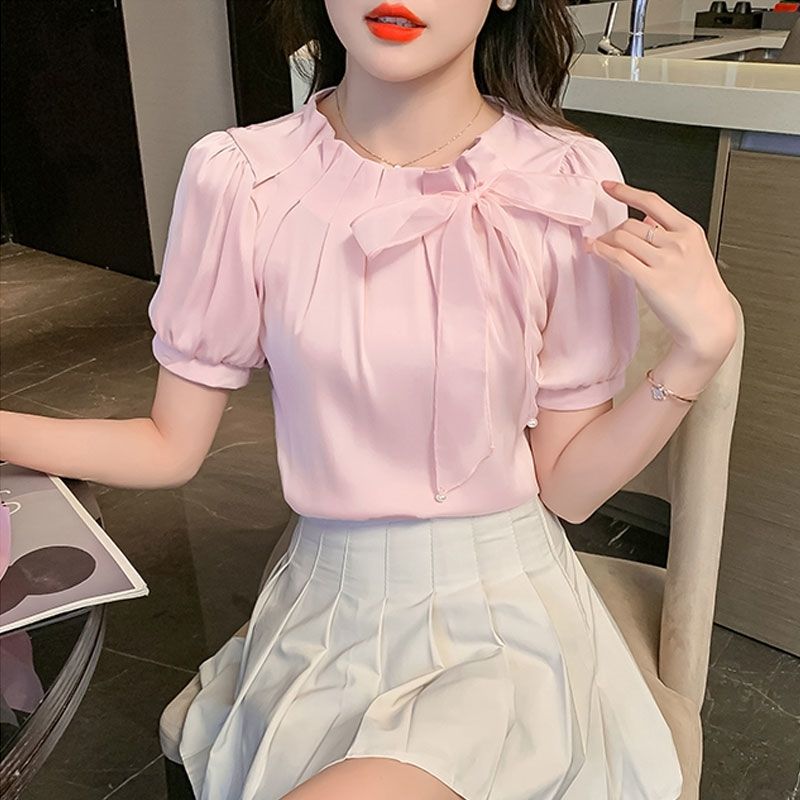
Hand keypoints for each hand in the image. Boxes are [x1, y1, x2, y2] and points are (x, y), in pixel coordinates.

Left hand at [584, 180, 737, 362]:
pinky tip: (596, 251)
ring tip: (597, 246)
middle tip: (602, 238)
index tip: (608, 187)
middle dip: (611, 230)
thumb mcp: (693, 252)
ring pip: (622, 239)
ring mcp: (665, 261)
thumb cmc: (701, 290)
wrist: (709, 321)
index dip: (626, 192)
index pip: (652, 202)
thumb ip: (670, 234)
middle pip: (631, 224)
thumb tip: (646, 220)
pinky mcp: (652, 281)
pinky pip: (619, 259)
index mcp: (689, 230)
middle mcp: (677, 242)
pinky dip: (603, 252)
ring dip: (604, 241)